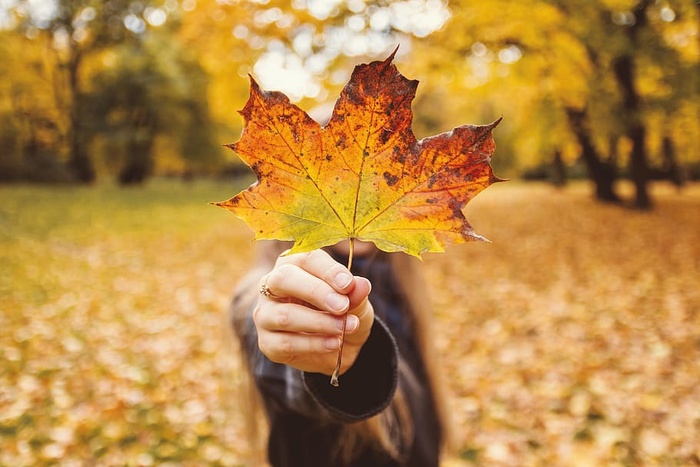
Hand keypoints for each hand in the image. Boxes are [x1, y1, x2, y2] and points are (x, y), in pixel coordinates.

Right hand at [253, 249, 373, 375]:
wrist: (339, 346)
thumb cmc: (342, 311)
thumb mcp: (356, 301)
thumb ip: (355, 293)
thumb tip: (361, 285)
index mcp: (294, 264)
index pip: (306, 258)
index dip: (327, 270)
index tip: (348, 284)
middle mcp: (272, 285)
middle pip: (284, 279)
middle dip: (315, 292)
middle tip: (342, 306)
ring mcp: (266, 314)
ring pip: (285, 315)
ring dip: (319, 322)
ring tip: (344, 327)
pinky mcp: (268, 343)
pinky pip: (286, 343)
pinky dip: (314, 344)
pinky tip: (334, 343)